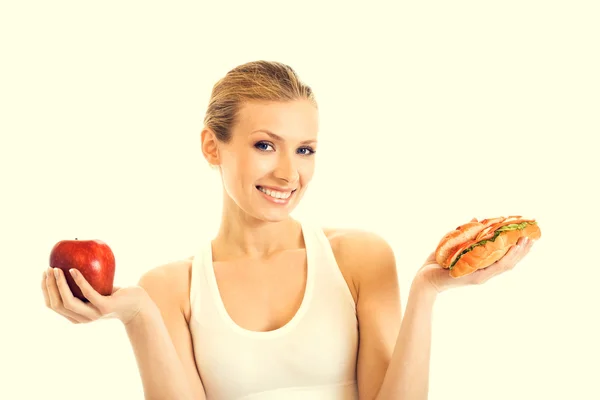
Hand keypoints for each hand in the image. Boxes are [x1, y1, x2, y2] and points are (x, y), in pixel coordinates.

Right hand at [42, 267, 150, 325]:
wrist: (138, 305)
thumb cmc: (115, 296)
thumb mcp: (95, 292)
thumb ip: (81, 287)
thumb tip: (67, 263)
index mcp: (75, 317)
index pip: (52, 306)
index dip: (45, 290)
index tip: (44, 274)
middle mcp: (82, 319)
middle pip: (56, 304)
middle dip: (49, 286)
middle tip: (49, 269)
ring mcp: (93, 314)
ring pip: (68, 301)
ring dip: (59, 284)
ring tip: (57, 269)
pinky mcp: (104, 307)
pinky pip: (87, 293)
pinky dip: (78, 281)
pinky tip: (74, 270)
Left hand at [416, 236, 534, 293]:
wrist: (425, 276)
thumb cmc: (439, 261)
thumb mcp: (456, 243)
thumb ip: (468, 233)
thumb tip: (477, 219)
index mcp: (482, 264)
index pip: (505, 257)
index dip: (518, 248)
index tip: (528, 235)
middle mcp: (484, 272)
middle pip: (510, 261)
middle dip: (523, 250)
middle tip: (534, 236)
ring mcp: (481, 275)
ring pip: (505, 265)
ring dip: (518, 253)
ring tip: (527, 241)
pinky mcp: (475, 277)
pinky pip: (493, 267)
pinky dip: (504, 258)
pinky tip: (512, 249)